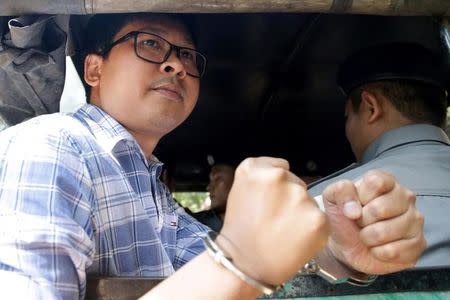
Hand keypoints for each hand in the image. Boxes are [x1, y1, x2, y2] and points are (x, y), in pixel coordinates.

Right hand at [220, 157, 329, 285]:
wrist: (244, 264)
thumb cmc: (240, 229)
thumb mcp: (239, 188)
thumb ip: (261, 173)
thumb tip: (284, 169)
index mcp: (255, 169)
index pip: (280, 167)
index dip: (275, 187)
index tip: (266, 201)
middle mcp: (279, 177)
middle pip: (295, 183)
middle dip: (288, 198)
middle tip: (273, 218)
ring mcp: (300, 197)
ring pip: (308, 200)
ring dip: (301, 212)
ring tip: (282, 230)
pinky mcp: (318, 218)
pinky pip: (319, 217)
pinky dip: (311, 228)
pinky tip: (294, 238)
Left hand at [322, 170, 425, 274]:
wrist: (346, 245)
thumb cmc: (343, 216)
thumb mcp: (333, 198)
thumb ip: (340, 192)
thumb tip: (354, 210)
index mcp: (386, 180)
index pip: (376, 182)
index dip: (360, 197)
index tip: (355, 204)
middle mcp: (405, 197)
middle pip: (382, 208)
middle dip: (363, 220)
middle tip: (360, 222)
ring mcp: (415, 220)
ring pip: (388, 231)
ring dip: (369, 237)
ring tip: (367, 235)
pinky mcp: (418, 243)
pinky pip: (395, 251)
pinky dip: (378, 252)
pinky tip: (377, 248)